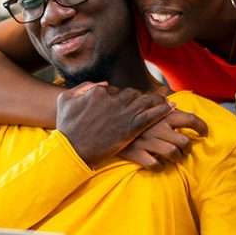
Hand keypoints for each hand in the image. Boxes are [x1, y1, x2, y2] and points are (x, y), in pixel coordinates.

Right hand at [56, 83, 172, 168]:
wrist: (71, 149)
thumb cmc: (66, 127)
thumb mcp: (65, 100)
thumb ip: (83, 88)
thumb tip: (103, 85)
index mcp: (98, 92)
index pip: (116, 90)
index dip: (122, 96)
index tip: (128, 101)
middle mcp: (112, 100)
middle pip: (132, 94)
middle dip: (141, 97)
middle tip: (150, 102)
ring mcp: (122, 114)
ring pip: (144, 102)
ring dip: (157, 101)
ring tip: (166, 102)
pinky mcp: (129, 128)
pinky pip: (150, 116)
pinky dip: (162, 111)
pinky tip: (170, 108)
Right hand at [118, 108, 207, 169]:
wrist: (101, 123)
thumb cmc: (126, 114)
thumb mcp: (142, 104)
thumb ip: (158, 104)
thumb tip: (172, 101)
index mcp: (162, 114)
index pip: (190, 119)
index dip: (202, 127)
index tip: (204, 133)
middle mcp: (157, 127)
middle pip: (184, 142)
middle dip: (187, 149)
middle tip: (184, 150)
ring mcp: (146, 141)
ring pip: (173, 154)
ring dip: (176, 159)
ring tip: (173, 158)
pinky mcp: (136, 153)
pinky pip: (156, 165)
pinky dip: (159, 167)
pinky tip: (158, 164)